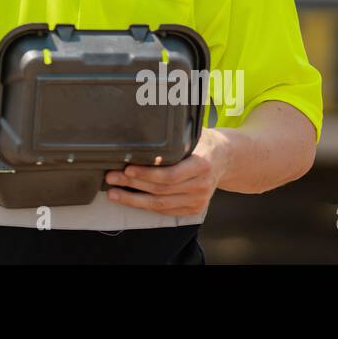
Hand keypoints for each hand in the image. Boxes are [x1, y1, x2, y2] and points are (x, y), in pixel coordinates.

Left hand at [102, 129, 232, 216]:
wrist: (226, 158)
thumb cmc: (203, 142)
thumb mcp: (193, 134)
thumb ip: (174, 137)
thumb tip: (144, 127)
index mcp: (201, 165)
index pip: (170, 174)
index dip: (147, 174)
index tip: (127, 169)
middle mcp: (201, 186)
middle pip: (161, 190)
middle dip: (132, 185)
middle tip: (111, 177)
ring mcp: (198, 200)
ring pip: (160, 205)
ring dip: (133, 200)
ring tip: (113, 192)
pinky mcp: (193, 209)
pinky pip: (165, 211)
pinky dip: (145, 206)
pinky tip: (129, 200)